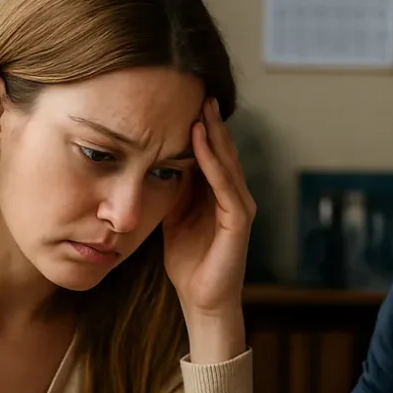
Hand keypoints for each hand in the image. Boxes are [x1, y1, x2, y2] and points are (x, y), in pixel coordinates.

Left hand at [163, 98, 254, 323]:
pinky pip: (226, 185)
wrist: (201, 300)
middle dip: (212, 123)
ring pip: (228, 163)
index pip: (212, 155)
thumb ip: (172, 191)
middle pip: (224, 152)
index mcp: (219, 197)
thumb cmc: (188, 264)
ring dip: (215, 135)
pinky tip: (201, 141)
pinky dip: (213, 161)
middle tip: (198, 92)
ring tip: (202, 108)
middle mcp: (234, 198)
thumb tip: (153, 161)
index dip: (202, 129)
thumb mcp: (173, 217)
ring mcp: (240, 209)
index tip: (184, 102)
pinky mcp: (239, 222)